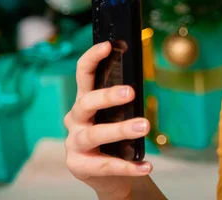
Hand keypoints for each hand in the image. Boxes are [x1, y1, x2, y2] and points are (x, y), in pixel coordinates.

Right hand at [64, 41, 151, 199]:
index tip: (108, 45)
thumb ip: (122, 102)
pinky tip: (147, 165)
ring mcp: (74, 144)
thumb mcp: (115, 116)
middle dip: (107, 96)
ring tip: (145, 126)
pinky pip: (106, 165)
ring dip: (121, 129)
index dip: (92, 58)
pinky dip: (129, 166)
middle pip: (86, 103)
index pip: (83, 74)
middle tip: (131, 92)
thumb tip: (140, 82)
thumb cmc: (113, 138)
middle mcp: (75, 120)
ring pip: (94, 134)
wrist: (108, 176)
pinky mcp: (80, 166)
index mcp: (84, 102)